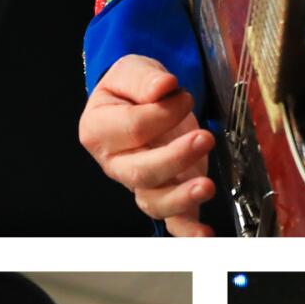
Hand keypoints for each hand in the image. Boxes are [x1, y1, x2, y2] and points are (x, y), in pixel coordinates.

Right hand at [77, 55, 214, 236]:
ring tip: (205, 185)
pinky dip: (188, 231)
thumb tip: (163, 88)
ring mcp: (140, 183)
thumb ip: (144, 78)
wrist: (143, 101)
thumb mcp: (131, 70)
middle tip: (202, 137)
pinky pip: (173, 221)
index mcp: (98, 130)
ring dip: (180, 196)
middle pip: (138, 171)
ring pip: (153, 200)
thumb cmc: (133, 89)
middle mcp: (115, 163)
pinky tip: (205, 234)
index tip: (182, 95)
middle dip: (173, 157)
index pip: (131, 128)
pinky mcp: (167, 194)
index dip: (161, 112)